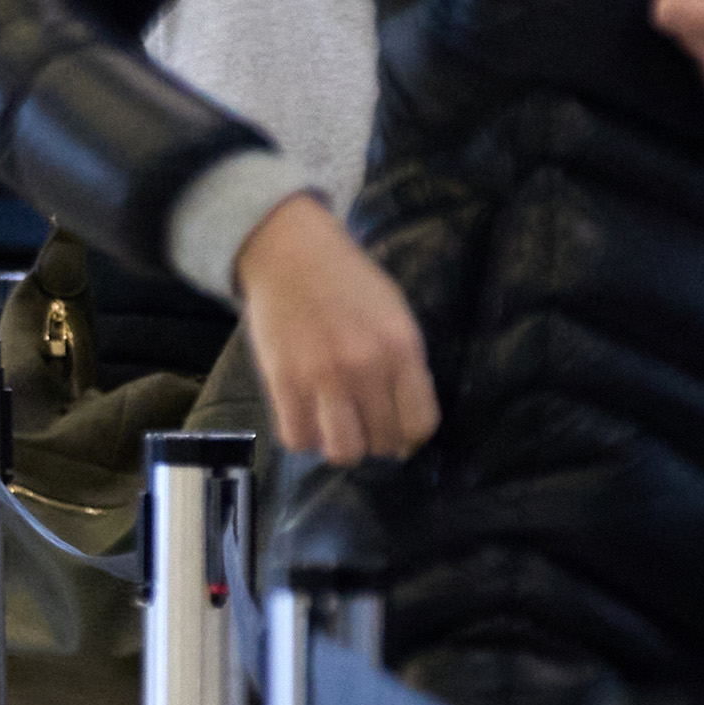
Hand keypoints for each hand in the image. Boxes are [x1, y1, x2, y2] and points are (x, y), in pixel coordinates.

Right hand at [230, 194, 436, 463]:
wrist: (290, 253)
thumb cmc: (348, 283)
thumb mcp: (395, 315)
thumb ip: (406, 367)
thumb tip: (407, 429)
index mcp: (401, 347)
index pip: (421, 423)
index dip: (411, 434)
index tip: (399, 426)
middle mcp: (365, 366)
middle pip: (383, 442)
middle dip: (377, 439)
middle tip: (365, 421)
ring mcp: (321, 376)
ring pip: (343, 451)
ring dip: (343, 445)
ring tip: (337, 426)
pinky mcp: (283, 382)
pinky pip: (298, 438)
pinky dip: (304, 437)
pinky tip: (308, 417)